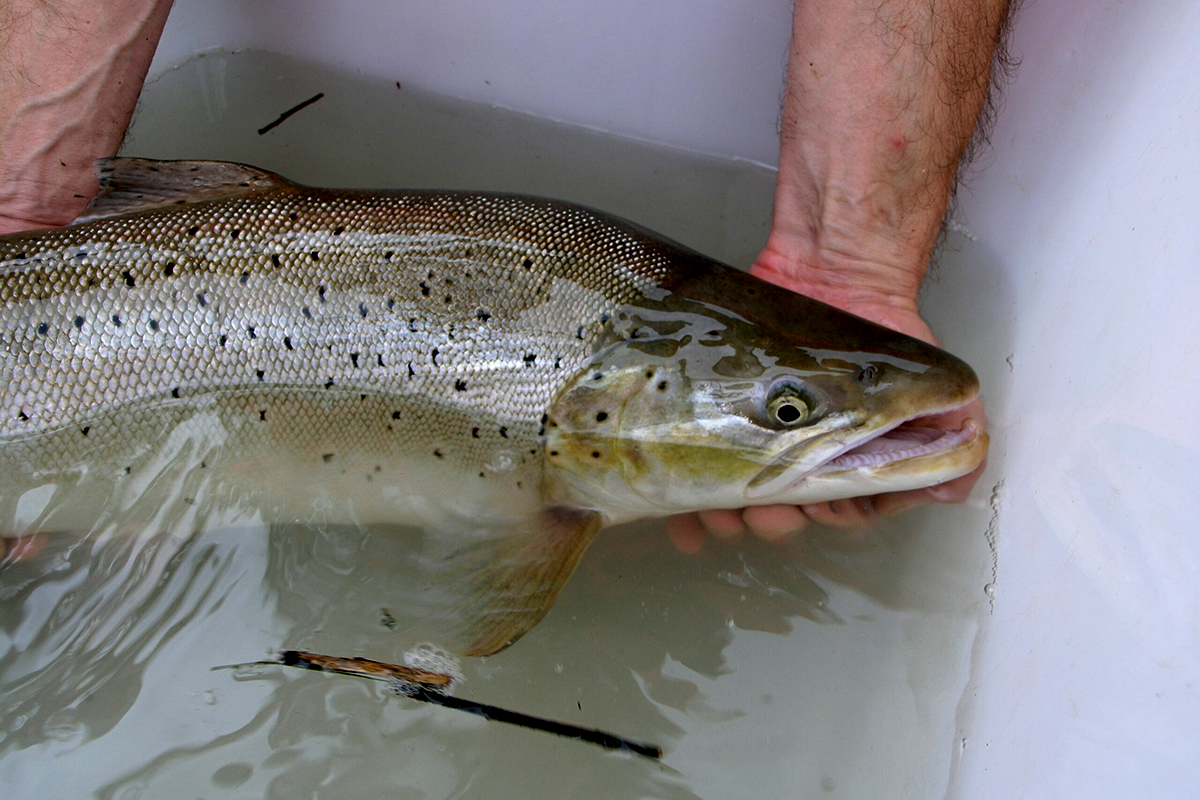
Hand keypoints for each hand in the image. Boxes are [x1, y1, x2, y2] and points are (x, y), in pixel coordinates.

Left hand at [664, 242, 987, 553]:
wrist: (831, 272)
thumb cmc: (883, 334)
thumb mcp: (938, 384)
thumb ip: (956, 434)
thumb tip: (953, 483)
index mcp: (857, 464)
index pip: (843, 515)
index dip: (829, 518)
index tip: (818, 507)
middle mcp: (807, 460)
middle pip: (787, 516)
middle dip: (773, 520)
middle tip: (764, 506)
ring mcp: (759, 445)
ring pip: (739, 503)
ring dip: (728, 516)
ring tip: (719, 509)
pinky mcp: (720, 424)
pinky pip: (700, 472)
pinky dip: (687, 502)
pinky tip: (678, 514)